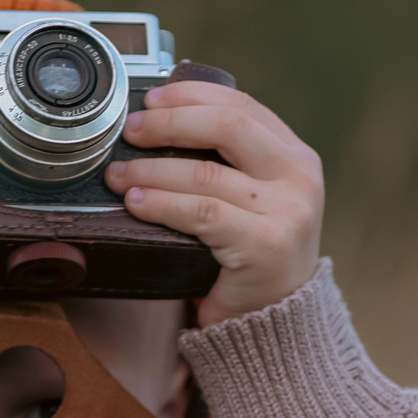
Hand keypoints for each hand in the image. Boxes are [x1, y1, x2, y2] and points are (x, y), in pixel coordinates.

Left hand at [106, 82, 324, 328]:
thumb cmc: (252, 257)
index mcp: (295, 156)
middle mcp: (298, 177)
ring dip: (151, 170)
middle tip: (130, 130)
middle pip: (226, 125)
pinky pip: (202, 214)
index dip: (192, 95)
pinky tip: (137, 203)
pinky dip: (162, 204)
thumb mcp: (253, 199)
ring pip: (205, 174)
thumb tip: (159, 123)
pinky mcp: (265, 243)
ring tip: (118, 175)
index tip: (152, 99)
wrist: (275, 322)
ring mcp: (287, 210)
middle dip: (169, 123)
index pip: (241, 105)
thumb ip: (228, 163)